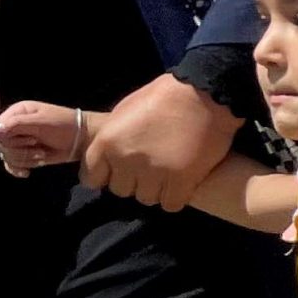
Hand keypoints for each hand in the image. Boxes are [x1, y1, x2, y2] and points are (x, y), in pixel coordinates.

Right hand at [0, 102, 104, 176]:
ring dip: (25, 158)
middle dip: (21, 150)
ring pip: (7, 156)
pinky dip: (18, 169)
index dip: (11, 138)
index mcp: (17, 113)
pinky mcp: (26, 154)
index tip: (31, 138)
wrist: (83, 139)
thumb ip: (16, 125)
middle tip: (39, 146)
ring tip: (42, 154)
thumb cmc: (64, 125)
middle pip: (1, 145)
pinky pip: (11, 165)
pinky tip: (26, 172)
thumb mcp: (41, 122)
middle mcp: (14, 126)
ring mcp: (19, 141)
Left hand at [82, 75, 238, 211]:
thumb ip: (114, 138)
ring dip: (157, 189)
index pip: (92, 178)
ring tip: (169, 175)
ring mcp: (154, 172)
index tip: (121, 171)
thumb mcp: (126, 111)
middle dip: (134, 181)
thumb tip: (111, 156)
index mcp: (108, 142)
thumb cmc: (165, 96)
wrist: (205, 94)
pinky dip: (176, 197)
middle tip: (151, 169)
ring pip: (146, 198)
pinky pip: (171, 204)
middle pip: (121, 190)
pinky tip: (183, 184)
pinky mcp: (182, 180)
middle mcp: (126, 160)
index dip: (107, 175)